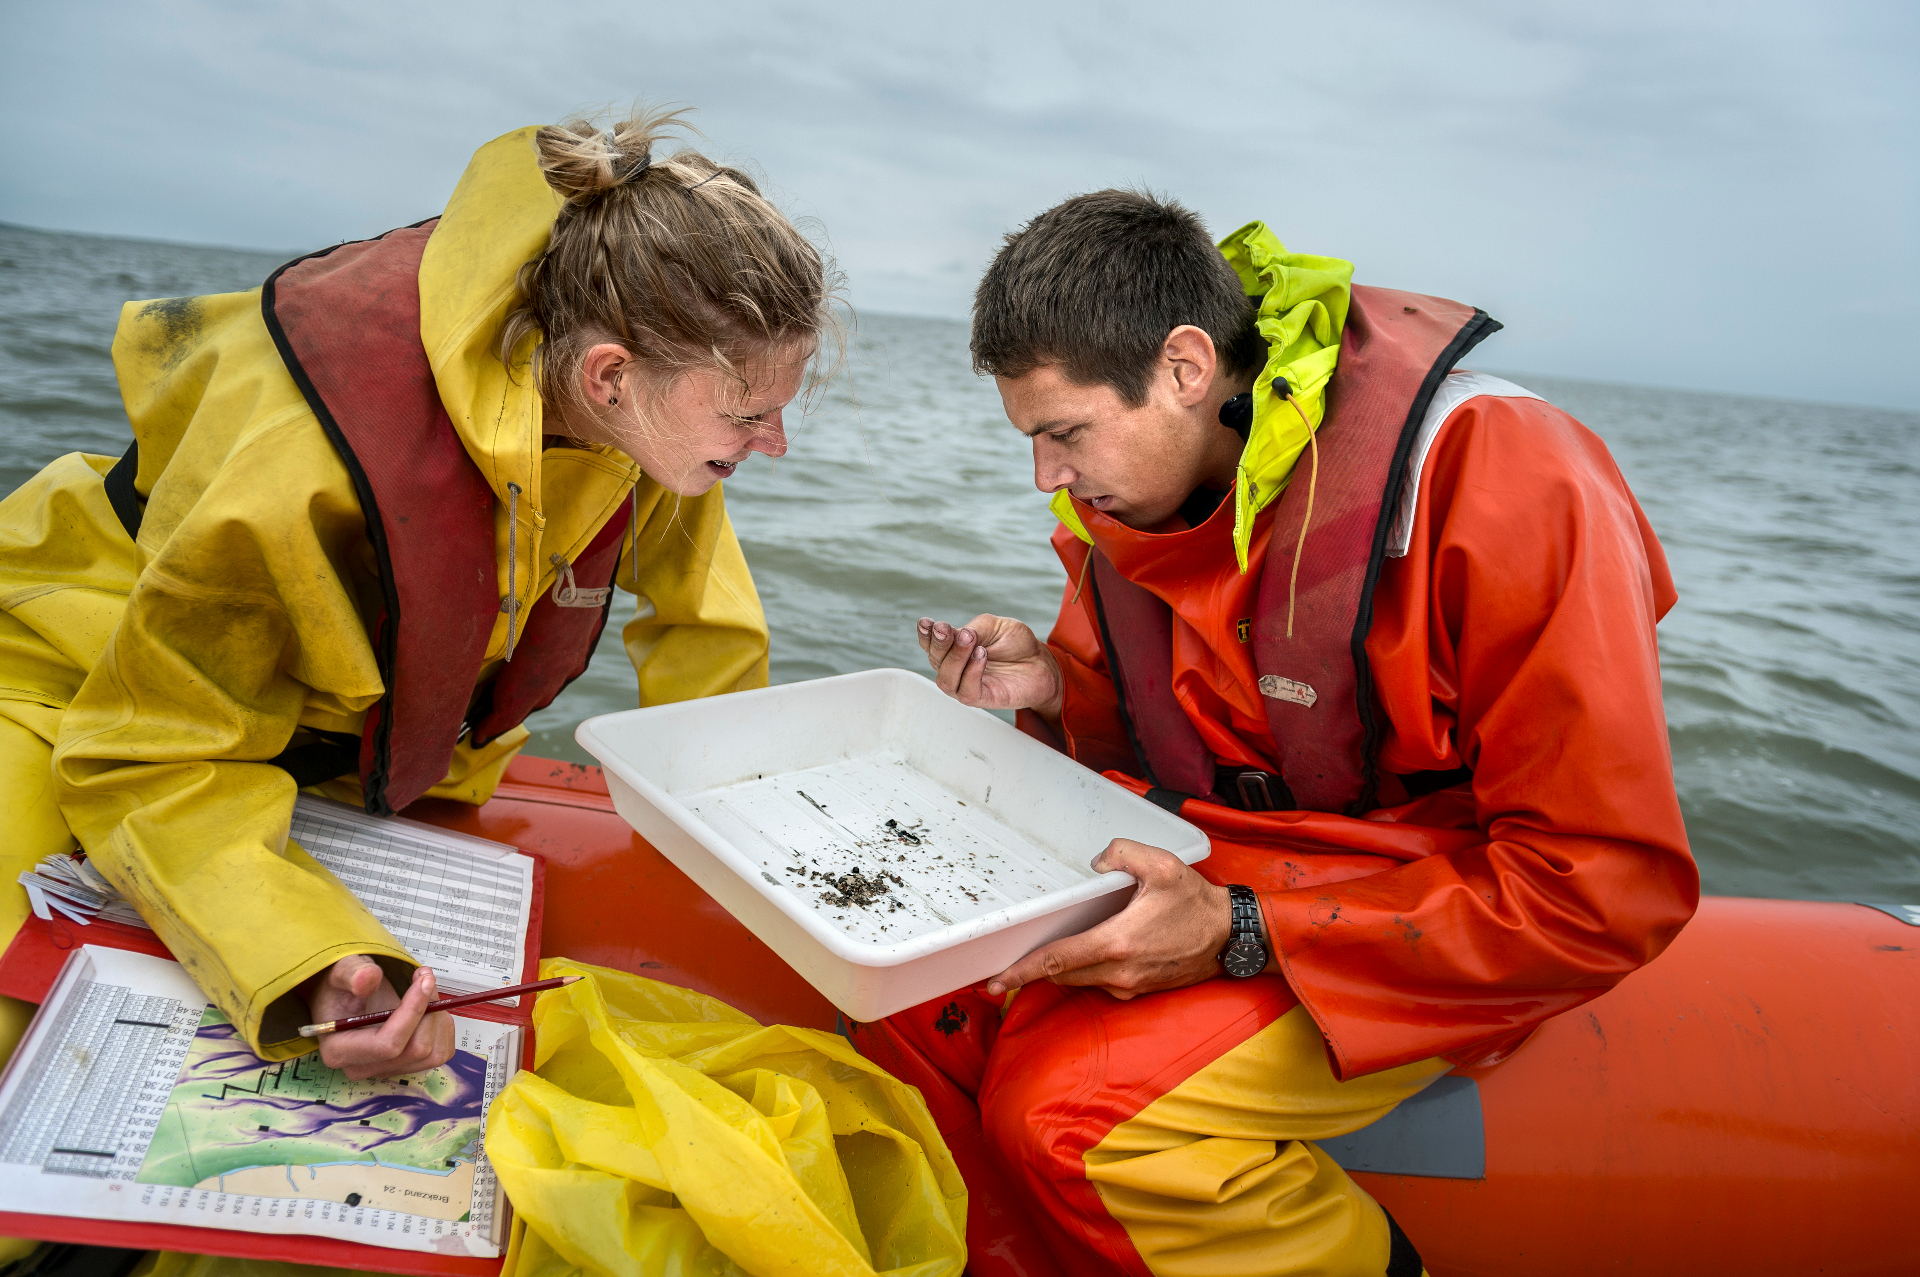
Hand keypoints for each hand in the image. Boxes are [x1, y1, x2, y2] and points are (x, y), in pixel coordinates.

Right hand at [308, 956, 454, 1079]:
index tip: (424, 981)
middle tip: (425, 979)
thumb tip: (367, 978)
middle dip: (429, 1010)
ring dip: (439, 1019)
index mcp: (340, 1050)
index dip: (413, 1012)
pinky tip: (429, 1009)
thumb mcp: (341, 971)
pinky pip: (439, 1054)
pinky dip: (443, 1029)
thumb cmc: (341, 987)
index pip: (388, 1044)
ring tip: (427, 991)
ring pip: (433, 1054)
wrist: (345, 996)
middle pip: (416, 1050)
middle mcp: (362, 1067)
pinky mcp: (404, 1065)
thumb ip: (352, 973)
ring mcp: (385, 1069)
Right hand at [917, 614, 1063, 719]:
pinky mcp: (982, 698)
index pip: (931, 644)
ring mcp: (966, 684)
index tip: (927, 623)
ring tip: (970, 639)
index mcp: (954, 648)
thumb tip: (958, 634)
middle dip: (938, 643)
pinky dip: (971, 672)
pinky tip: (981, 655)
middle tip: (945, 628)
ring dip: (954, 657)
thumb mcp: (995, 626)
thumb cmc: (1016, 644)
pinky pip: (966, 691)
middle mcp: (956, 668)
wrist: (1042, 663)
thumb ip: (975, 628)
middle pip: (935, 659)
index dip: (925, 634)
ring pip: (945, 678)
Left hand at [985, 840, 1237, 999]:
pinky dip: (1086, 970)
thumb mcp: (1162, 864)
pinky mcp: (1139, 991)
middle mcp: (1119, 972)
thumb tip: (1097, 864)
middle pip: (1062, 975)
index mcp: (1117, 944)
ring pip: (1080, 980)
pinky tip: (1089, 950)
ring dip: (1062, 969)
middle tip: (1006, 966)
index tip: (995, 982)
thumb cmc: (1196, 903)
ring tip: (1047, 952)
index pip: (1057, 961)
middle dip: (1033, 972)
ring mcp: (1129, 986)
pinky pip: (1101, 982)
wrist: (1231, 937)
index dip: (1022, 972)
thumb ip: (1122, 853)